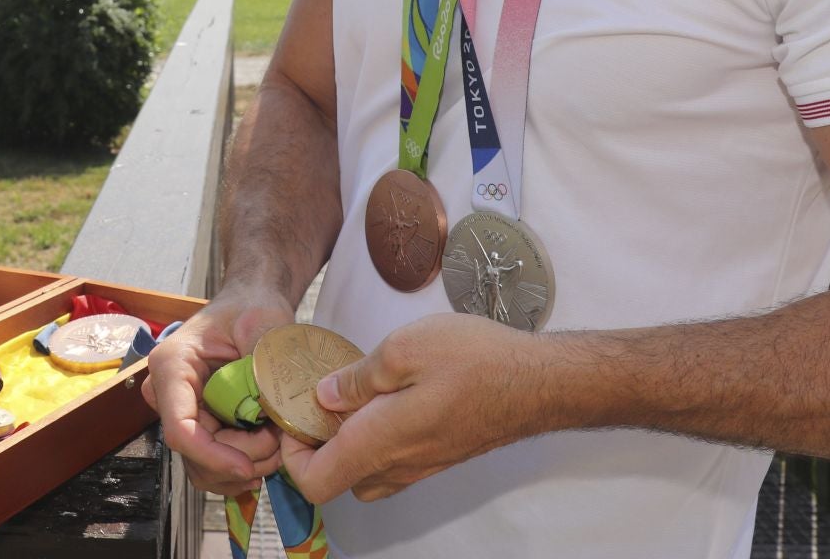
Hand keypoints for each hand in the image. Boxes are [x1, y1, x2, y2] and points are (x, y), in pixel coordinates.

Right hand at [141, 290, 294, 494]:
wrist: (252, 302)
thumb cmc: (251, 306)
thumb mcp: (262, 323)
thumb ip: (264, 363)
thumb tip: (271, 408)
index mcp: (172, 366)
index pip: (180, 429)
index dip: (213, 456)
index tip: (248, 466)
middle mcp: (169, 393)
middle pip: (196, 453)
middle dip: (240, 460)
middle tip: (279, 443)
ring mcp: (184, 411)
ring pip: (204, 466)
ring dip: (243, 466)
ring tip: (277, 444)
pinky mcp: (201, 424)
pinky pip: (213, 462)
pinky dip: (241, 465)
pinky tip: (268, 450)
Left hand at [278, 313, 542, 502]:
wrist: (539, 382)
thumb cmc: (478, 362)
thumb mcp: (404, 349)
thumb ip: (357, 378)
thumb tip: (324, 397)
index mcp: (380, 442)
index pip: (315, 480)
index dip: (290, 454)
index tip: (292, 415)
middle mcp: (398, 465)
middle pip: (336, 478)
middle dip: (315, 445)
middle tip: (315, 400)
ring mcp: (421, 466)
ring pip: (363, 471)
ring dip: (345, 441)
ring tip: (348, 396)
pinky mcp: (438, 455)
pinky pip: (391, 461)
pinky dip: (374, 437)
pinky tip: (384, 397)